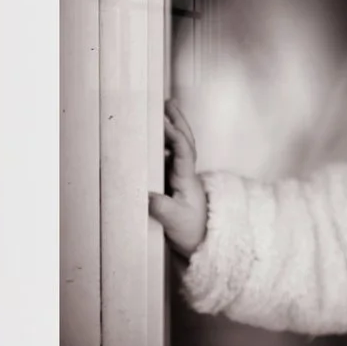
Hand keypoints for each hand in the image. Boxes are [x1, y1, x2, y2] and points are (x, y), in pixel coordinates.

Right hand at [148, 97, 207, 253]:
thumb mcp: (174, 221)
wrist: (201, 243)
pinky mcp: (174, 183)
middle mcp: (186, 173)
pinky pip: (171, 157)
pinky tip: (156, 137)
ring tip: (164, 110)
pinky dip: (165, 143)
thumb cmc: (191, 231)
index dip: (174, 135)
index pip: (183, 150)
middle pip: (185, 140)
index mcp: (186, 178)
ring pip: (179, 146)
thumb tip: (145, 195)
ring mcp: (181, 177)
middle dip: (177, 120)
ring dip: (172, 128)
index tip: (163, 122)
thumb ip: (160, 208)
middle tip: (167, 102)